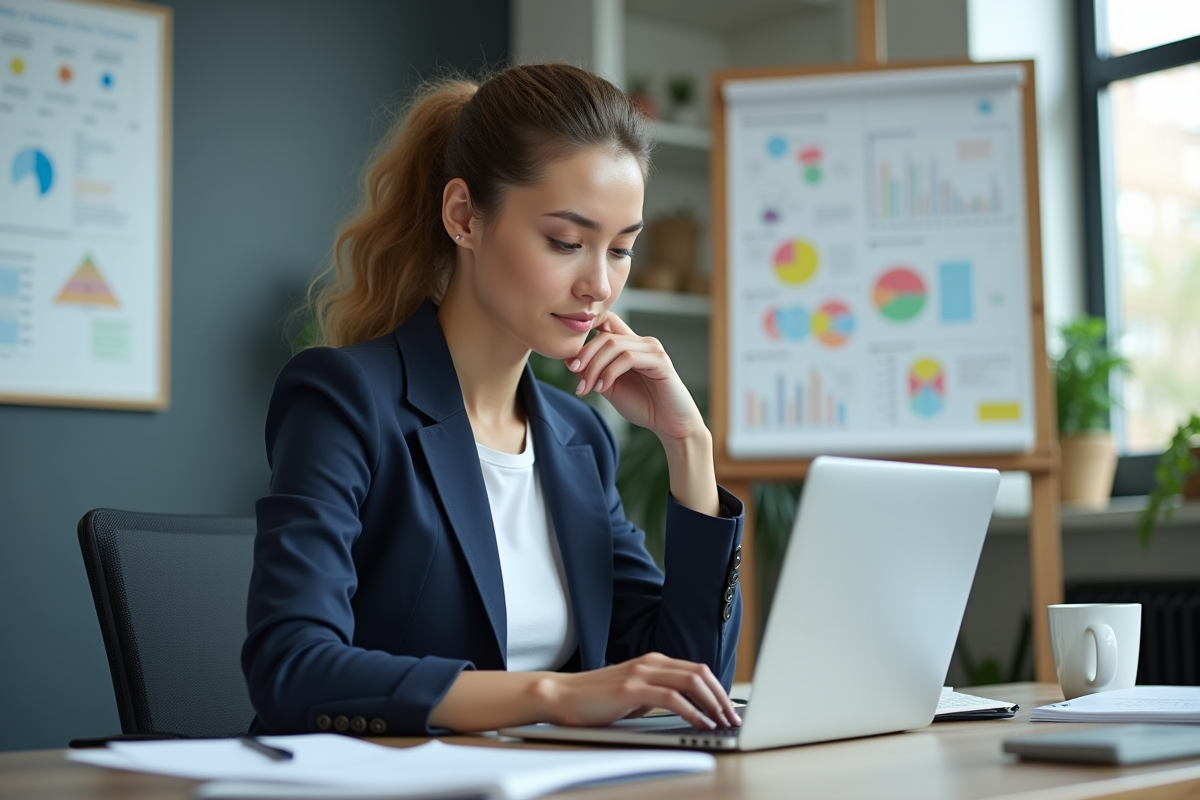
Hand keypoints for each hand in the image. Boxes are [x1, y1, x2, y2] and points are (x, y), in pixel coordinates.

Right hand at [533, 652, 741, 729]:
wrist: (562, 696)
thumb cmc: (597, 699)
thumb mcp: (635, 694)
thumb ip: (658, 694)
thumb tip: (687, 708)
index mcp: (654, 661)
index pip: (697, 671)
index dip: (719, 690)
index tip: (730, 710)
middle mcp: (651, 662)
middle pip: (701, 674)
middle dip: (722, 697)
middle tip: (733, 718)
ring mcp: (641, 673)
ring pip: (691, 682)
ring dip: (712, 704)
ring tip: (722, 723)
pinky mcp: (631, 689)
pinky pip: (672, 698)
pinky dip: (692, 712)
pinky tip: (701, 724)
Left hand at [566, 311, 702, 442]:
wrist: (669, 424)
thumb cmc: (642, 405)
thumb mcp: (609, 387)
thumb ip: (594, 372)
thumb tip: (571, 360)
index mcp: (630, 345)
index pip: (607, 322)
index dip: (586, 332)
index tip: (571, 359)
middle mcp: (641, 342)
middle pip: (605, 336)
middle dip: (585, 357)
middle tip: (575, 378)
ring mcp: (652, 349)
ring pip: (614, 345)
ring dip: (595, 367)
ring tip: (587, 388)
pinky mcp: (660, 360)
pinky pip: (628, 358)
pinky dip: (610, 373)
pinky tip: (603, 387)